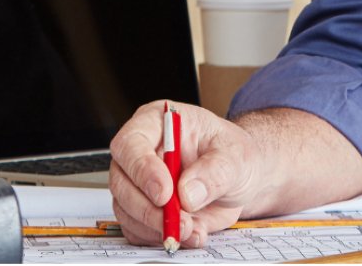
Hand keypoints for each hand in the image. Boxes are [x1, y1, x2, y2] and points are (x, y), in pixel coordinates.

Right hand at [110, 101, 270, 248]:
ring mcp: (138, 183)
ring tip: (191, 229)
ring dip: (156, 226)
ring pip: (126, 210)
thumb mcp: (235, 155)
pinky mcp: (143, 210)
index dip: (142, 169)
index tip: (164, 193)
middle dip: (148, 208)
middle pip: (121, 181)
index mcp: (157, 123)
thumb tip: (187, 193)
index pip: (131, 143)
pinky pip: (138, 230)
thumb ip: (214, 171)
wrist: (239, 179)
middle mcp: (141, 153)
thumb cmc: (231, 155)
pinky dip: (160, 237)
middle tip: (179, 221)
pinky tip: (189, 234)